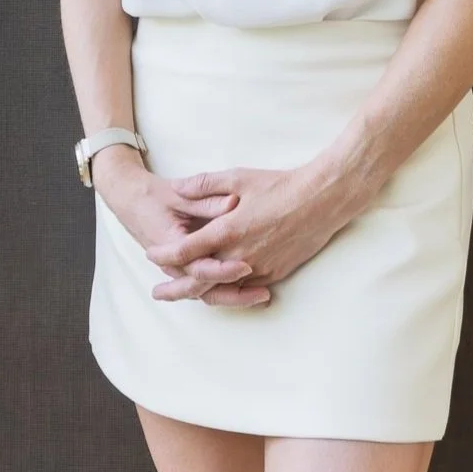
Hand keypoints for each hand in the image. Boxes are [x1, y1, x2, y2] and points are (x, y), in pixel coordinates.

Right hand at [93, 148, 271, 307]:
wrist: (133, 203)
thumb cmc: (156, 197)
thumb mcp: (180, 193)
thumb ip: (207, 198)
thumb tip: (234, 202)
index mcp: (172, 246)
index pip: (200, 267)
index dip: (224, 269)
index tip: (247, 266)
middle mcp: (174, 265)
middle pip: (206, 290)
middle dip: (236, 294)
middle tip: (263, 293)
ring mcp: (180, 271)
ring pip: (207, 294)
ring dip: (235, 297)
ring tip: (264, 296)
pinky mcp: (186, 271)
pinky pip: (207, 288)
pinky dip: (227, 291)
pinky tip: (251, 290)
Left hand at [144, 164, 352, 302]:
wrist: (322, 200)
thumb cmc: (280, 185)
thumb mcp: (239, 176)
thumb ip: (204, 184)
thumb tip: (177, 187)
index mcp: (227, 230)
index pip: (186, 249)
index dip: (165, 253)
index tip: (150, 254)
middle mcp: (240, 255)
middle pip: (199, 279)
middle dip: (175, 287)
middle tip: (157, 293)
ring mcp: (259, 268)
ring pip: (223, 289)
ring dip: (201, 292)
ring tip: (184, 295)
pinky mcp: (275, 273)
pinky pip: (246, 288)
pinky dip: (229, 290)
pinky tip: (220, 289)